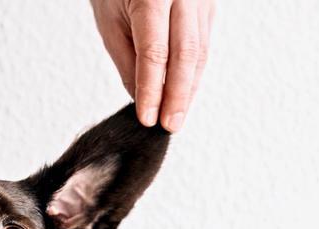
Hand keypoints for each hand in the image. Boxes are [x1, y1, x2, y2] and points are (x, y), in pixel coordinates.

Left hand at [91, 0, 214, 131]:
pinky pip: (203, 44)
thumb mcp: (110, 20)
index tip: (147, 119)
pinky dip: (193, 72)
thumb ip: (127, 60)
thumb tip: (142, 99)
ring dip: (188, 88)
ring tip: (175, 116)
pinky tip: (184, 94)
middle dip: (178, 96)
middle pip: (185, 54)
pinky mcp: (209, 4)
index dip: (152, 89)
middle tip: (169, 126)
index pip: (154, 53)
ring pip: (200, 51)